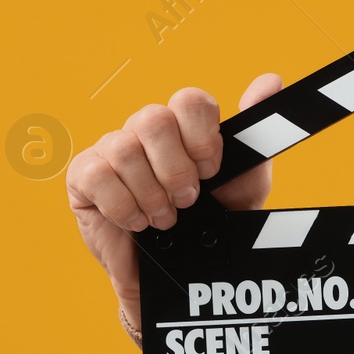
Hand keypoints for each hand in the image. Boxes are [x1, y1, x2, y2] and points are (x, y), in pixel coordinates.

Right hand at [66, 72, 282, 331]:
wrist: (182, 272)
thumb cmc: (210, 224)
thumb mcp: (244, 185)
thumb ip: (256, 136)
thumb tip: (270, 80)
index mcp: (183, 127)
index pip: (190, 101)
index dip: (202, 138)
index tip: (211, 172)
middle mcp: (145, 131)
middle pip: (153, 119)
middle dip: (175, 169)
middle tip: (187, 200)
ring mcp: (111, 150)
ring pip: (125, 150)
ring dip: (151, 195)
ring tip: (165, 218)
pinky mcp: (83, 176)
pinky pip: (97, 175)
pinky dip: (123, 205)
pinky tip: (137, 222)